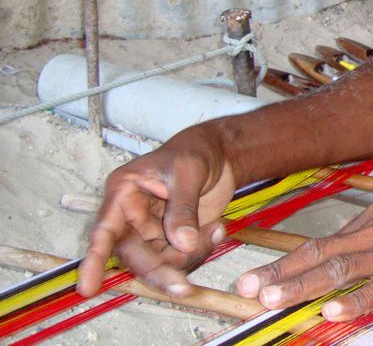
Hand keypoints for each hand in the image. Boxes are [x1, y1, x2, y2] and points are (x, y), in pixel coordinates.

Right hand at [77, 129, 236, 297]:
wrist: (218, 155)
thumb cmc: (194, 152)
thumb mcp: (188, 173)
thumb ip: (183, 208)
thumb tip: (182, 244)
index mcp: (123, 193)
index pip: (105, 231)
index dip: (94, 260)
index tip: (87, 287)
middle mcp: (131, 216)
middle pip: (135, 255)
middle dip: (160, 272)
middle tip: (183, 288)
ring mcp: (151, 230)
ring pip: (161, 262)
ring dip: (189, 257)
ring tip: (215, 229)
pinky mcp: (172, 239)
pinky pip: (181, 258)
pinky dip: (201, 250)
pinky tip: (217, 229)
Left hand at [236, 180, 372, 320]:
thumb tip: (345, 256)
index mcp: (372, 221)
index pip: (319, 245)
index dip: (284, 264)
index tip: (254, 279)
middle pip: (319, 256)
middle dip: (280, 275)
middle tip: (246, 291)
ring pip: (341, 271)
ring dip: (303, 286)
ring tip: (273, 300)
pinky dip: (356, 300)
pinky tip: (334, 309)